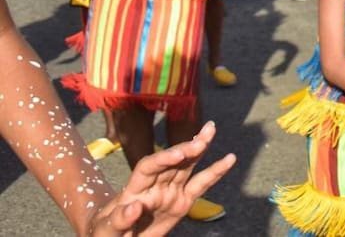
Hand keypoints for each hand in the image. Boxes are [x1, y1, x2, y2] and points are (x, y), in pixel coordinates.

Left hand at [87, 121, 235, 236]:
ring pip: (187, 165)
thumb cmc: (104, 234)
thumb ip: (119, 219)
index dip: (163, 159)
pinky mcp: (182, 202)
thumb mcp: (106, 230)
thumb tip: (135, 206)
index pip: (149, 167)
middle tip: (202, 138)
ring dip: (198, 148)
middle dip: (186, 148)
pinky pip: (200, 185)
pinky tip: (229, 159)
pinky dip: (215, 172)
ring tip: (210, 129)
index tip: (179, 155)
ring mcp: (170, 191)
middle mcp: (154, 185)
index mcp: (134, 188)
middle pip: (171, 161)